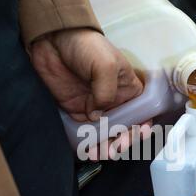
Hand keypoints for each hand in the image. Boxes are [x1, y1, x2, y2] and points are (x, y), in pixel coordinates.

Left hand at [31, 28, 150, 158]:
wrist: (53, 41)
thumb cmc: (87, 47)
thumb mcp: (105, 65)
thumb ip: (106, 92)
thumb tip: (98, 115)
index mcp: (129, 89)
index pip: (141, 113)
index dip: (142, 127)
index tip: (138, 135)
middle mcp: (115, 102)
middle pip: (123, 129)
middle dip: (121, 142)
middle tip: (114, 149)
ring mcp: (96, 108)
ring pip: (105, 135)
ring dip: (105, 147)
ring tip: (100, 154)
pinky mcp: (78, 112)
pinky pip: (85, 133)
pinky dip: (87, 144)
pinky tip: (87, 150)